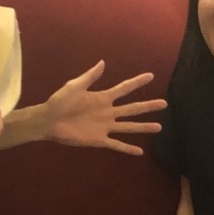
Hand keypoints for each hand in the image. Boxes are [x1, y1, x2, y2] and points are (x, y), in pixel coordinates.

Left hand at [45, 61, 165, 155]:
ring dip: (143, 127)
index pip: (124, 89)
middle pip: (132, 108)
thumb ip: (90, 76)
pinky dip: (127, 149)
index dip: (137, 82)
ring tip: (159, 127)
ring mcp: (105, 126)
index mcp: (102, 98)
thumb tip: (103, 62)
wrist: (49, 120)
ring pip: (129, 127)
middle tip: (164, 104)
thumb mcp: (74, 86)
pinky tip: (140, 152)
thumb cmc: (59, 101)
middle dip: (148, 106)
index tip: (151, 76)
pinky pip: (116, 144)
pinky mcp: (99, 140)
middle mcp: (107, 112)